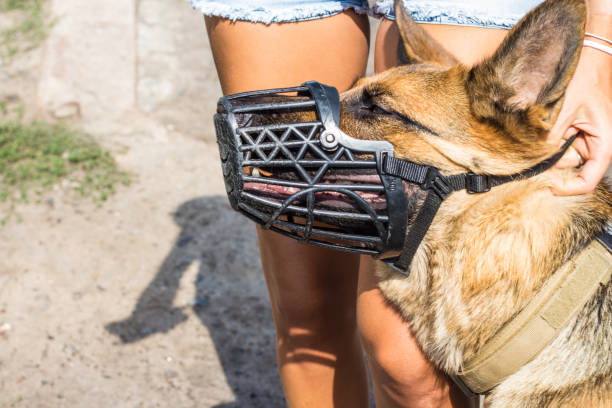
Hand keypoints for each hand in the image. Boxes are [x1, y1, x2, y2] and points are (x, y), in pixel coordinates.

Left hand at [548, 44, 611, 194]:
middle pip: (571, 169)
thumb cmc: (583, 78)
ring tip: (537, 134)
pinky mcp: (571, 128)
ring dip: (546, 151)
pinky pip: (556, 143)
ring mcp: (582, 136)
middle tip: (531, 157)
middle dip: (552, 165)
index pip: (589, 179)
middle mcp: (594, 142)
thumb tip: (537, 160)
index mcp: (603, 141)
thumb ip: (552, 136)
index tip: (548, 185)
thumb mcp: (565, 109)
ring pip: (560, 157)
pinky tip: (540, 129)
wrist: (586, 54)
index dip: (569, 188)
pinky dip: (546, 141)